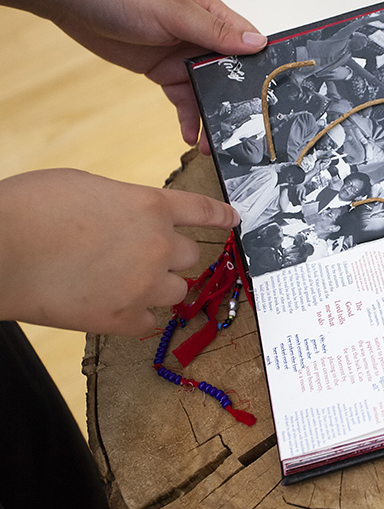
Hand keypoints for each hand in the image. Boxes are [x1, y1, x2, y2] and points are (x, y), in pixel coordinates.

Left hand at [0, 0, 266, 151]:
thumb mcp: (172, 11)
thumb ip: (213, 31)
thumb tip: (257, 43)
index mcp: (213, 16)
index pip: (249, 46)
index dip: (262, 72)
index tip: (272, 101)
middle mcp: (202, 39)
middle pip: (232, 77)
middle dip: (239, 106)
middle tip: (245, 135)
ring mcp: (183, 57)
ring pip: (208, 94)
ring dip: (212, 118)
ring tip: (212, 145)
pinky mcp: (163, 73)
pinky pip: (183, 101)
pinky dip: (187, 120)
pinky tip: (189, 137)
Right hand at [0, 169, 238, 335]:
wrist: (1, 250)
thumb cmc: (33, 208)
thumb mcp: (88, 186)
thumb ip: (125, 203)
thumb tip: (132, 216)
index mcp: (151, 206)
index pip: (202, 210)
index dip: (222, 215)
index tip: (235, 219)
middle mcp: (159, 246)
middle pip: (191, 255)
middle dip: (171, 255)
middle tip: (140, 255)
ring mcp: (145, 284)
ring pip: (177, 289)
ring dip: (159, 285)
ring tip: (124, 281)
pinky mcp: (124, 318)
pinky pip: (150, 321)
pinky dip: (137, 315)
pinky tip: (116, 306)